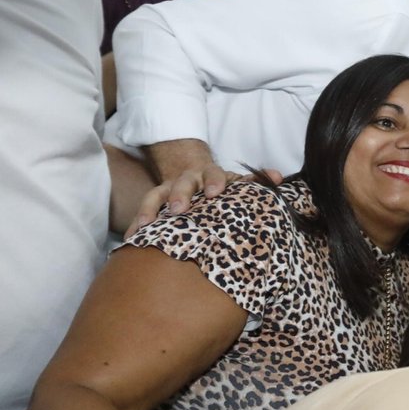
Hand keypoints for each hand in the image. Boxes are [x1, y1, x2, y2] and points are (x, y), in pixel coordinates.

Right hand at [125, 163, 249, 237]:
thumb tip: (278, 178)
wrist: (190, 171)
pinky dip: (136, 223)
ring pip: (156, 195)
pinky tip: (131, 238)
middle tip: (179, 209)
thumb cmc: (218, 185)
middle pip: (182, 184)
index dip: (214, 182)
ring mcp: (168, 189)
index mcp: (210, 175)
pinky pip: (143, 211)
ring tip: (144, 226)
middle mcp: (187, 180)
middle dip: (180, 195)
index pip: (214, 174)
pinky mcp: (154, 201)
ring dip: (150, 209)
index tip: (214, 192)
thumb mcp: (236, 180)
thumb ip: (256, 180)